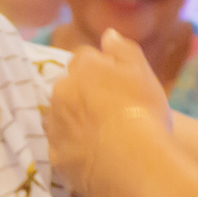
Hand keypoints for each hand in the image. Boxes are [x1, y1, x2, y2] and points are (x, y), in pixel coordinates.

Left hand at [49, 29, 171, 196]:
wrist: (131, 161)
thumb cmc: (141, 109)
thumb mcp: (141, 70)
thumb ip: (123, 48)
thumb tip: (107, 35)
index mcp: (82, 68)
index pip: (86, 58)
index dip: (102, 70)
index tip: (118, 84)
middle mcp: (61, 92)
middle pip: (69, 87)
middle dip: (84, 94)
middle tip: (111, 111)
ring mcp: (55, 126)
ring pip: (62, 117)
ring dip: (76, 121)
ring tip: (102, 136)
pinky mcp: (56, 156)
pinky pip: (63, 147)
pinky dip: (74, 149)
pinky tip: (94, 157)